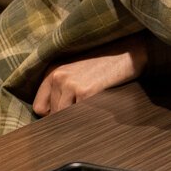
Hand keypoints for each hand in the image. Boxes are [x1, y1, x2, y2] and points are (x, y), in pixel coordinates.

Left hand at [32, 35, 149, 115]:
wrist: (130, 52)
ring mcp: (71, 84)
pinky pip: (80, 116)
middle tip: (85, 111)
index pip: (39, 108)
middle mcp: (58, 77)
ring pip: (65, 117)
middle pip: (54, 114)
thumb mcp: (79, 71)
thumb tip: (56, 117)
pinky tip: (100, 108)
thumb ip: (63, 89)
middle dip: (68, 117)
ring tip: (93, 110)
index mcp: (53, 72)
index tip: (68, 114)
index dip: (54, 114)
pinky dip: (89, 117)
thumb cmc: (107, 64)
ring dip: (78, 119)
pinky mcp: (86, 92)